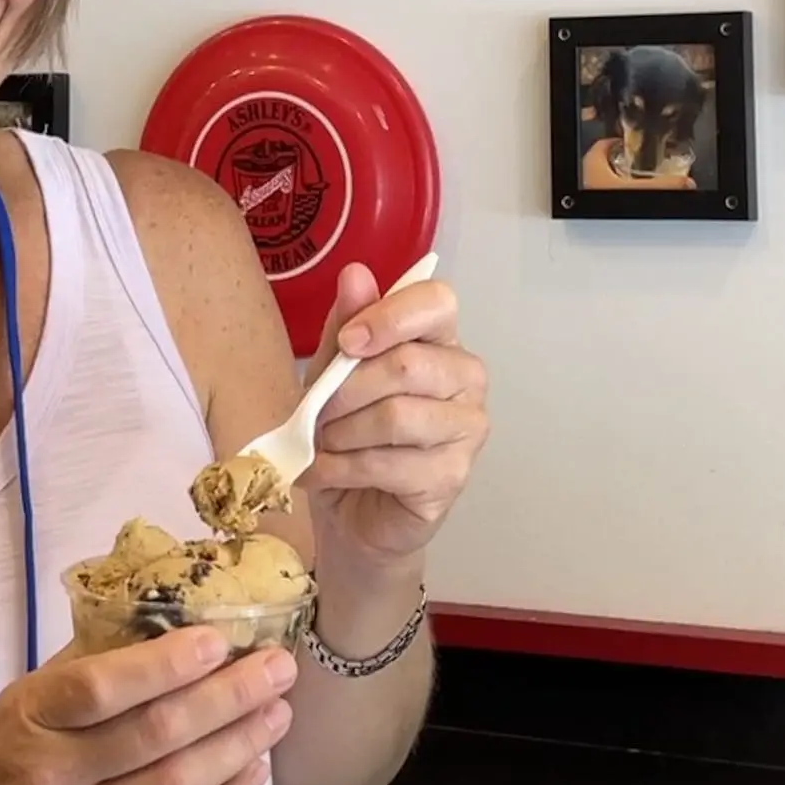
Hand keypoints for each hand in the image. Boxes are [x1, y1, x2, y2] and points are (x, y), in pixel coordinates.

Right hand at [0, 632, 295, 784]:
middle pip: (155, 735)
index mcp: (27, 721)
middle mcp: (52, 778)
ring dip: (238, 747)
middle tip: (278, 669)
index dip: (166, 664)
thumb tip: (161, 625)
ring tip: (277, 714)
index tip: (220, 640)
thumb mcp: (16, 707)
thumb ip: (82, 672)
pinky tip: (254, 771)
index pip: (101, 688)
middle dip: (228, 698)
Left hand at [303, 267, 486, 572]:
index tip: (346, 343)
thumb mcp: (332, 373)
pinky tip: (324, 471)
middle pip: (407, 364)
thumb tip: (355, 273)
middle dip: (345, 390)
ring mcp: (468, 428)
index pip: (436, 302)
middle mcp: (466, 377)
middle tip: (316, 412)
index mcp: (440, 340)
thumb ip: (345, 326)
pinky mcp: (453, 476)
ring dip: (341, 433)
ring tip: (320, 445)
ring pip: (396, 416)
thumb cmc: (346, 433)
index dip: (389, 317)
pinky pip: (390, 463)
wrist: (351, 511)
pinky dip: (342, 468)